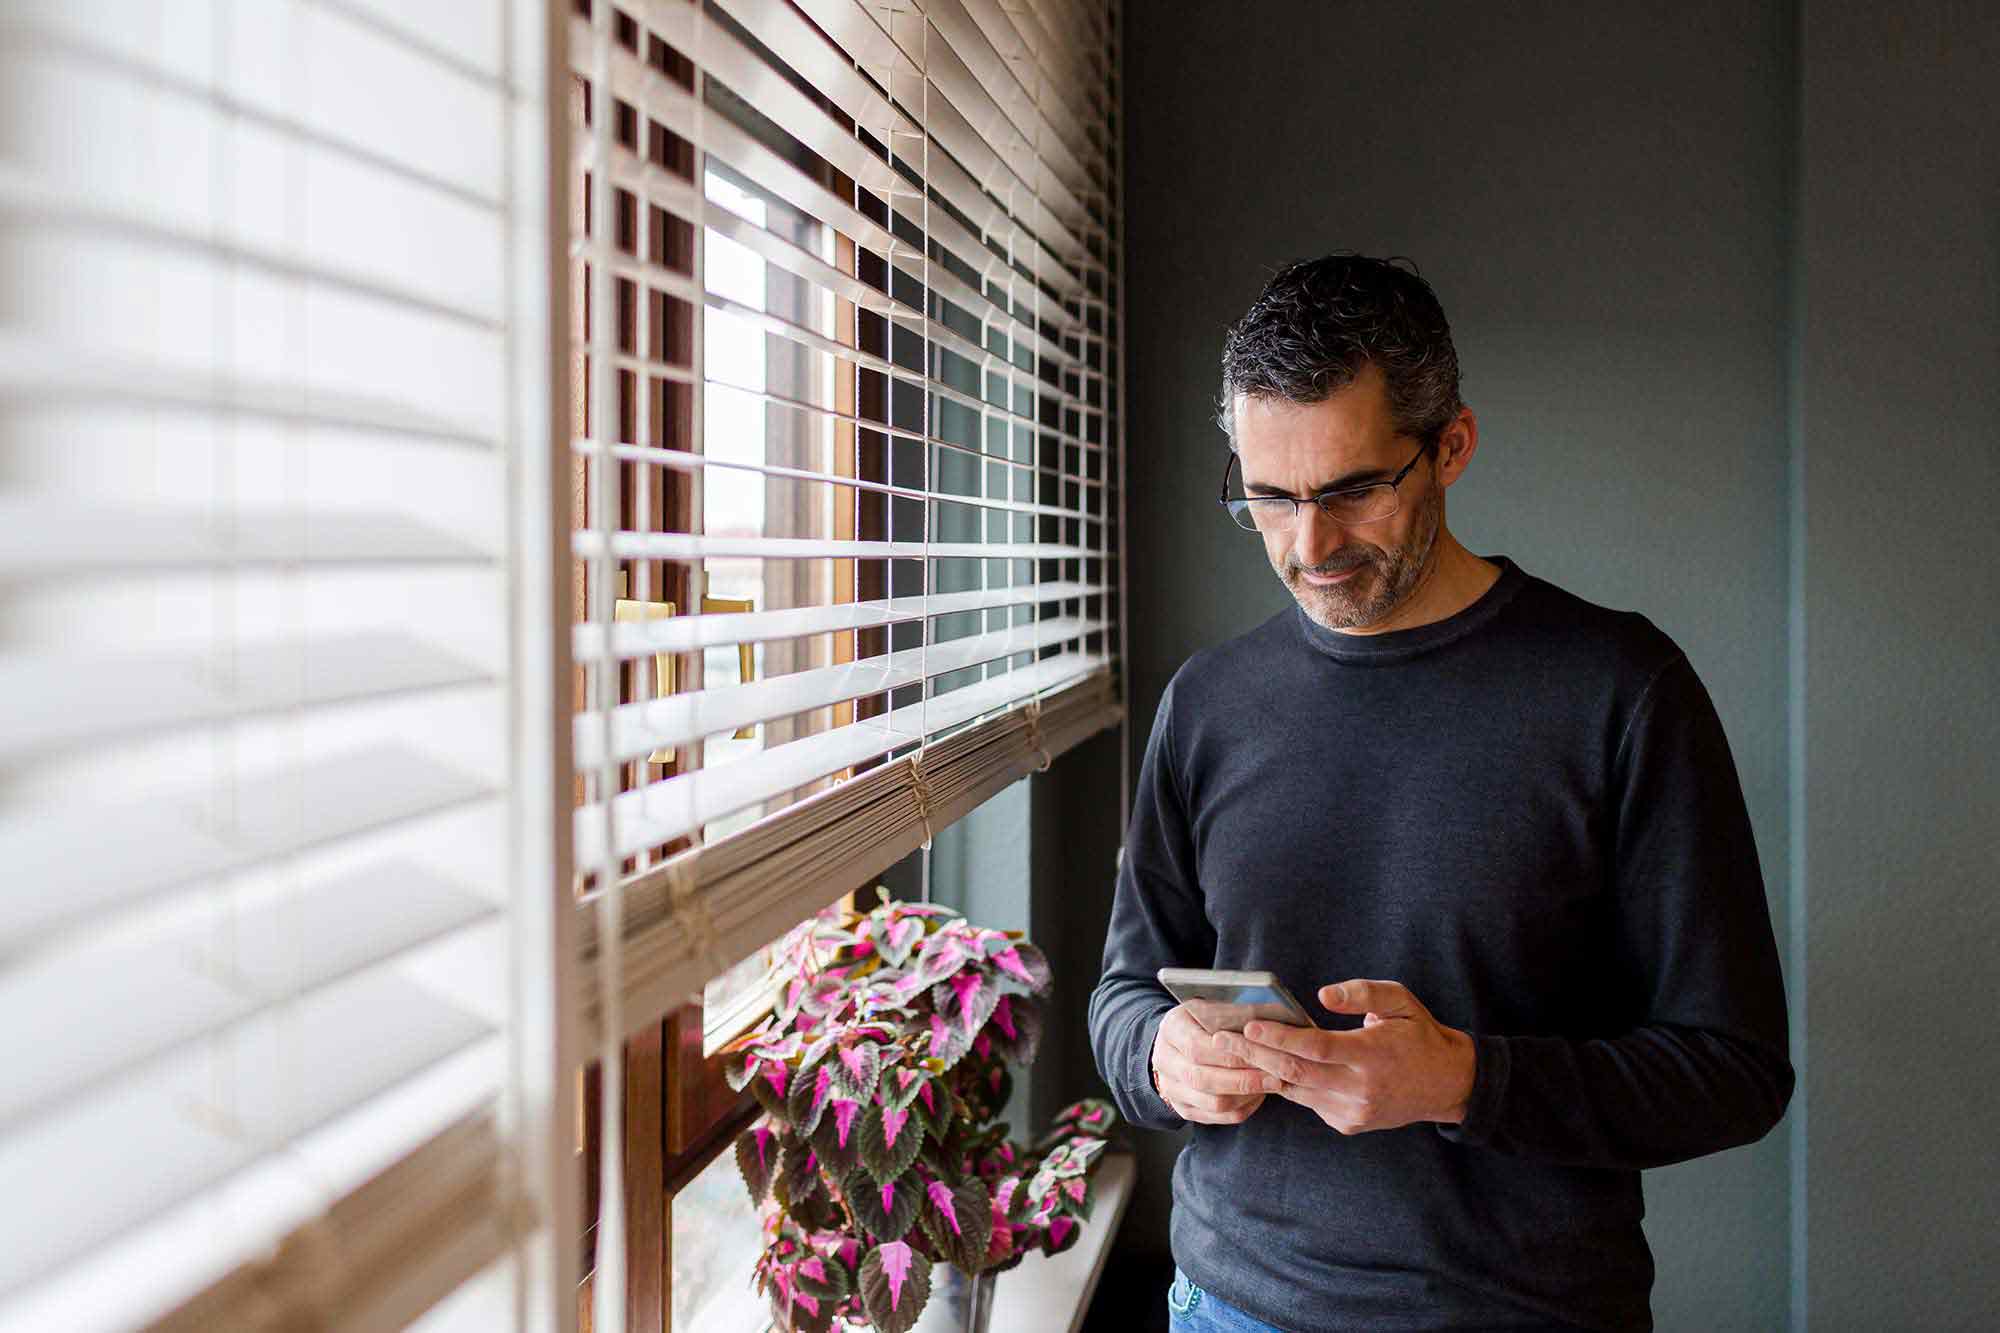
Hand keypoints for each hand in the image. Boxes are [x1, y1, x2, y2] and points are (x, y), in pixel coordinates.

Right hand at [1149, 1000, 1283, 1123]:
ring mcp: (1172, 1089)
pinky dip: (1243, 1108)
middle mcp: (1165, 1061)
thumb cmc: (1200, 1022)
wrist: (1177, 1044)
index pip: (1197, 1047)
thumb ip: (1234, 1013)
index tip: (1261, 1053)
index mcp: (1171, 1029)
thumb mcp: (1211, 1007)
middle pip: (1203, 1078)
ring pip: (1212, 1103)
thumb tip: (1271, 1013)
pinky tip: (1259, 1095)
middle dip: (1243, 1079)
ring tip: (1271, 1085)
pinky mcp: (1184, 1109)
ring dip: (1246, 1096)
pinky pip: (1218, 1117)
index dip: (1230, 1053)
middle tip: (1275, 1076)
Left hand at [1214, 980, 1476, 1134]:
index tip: (1248, 1026)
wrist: (1447, 1084)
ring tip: (1232, 1051)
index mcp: (1372, 1055)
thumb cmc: (1419, 1034)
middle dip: (1254, 1056)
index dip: (1279, 1039)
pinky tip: (1267, 1067)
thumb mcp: (1400, 1001)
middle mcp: (1361, 1089)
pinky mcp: (1349, 1124)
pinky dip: (1288, 1084)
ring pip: (1297, 1091)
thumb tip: (1321, 995)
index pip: (1315, 1048)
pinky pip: (1310, 1102)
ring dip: (1263, 1072)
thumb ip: (1362, 993)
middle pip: (1295, 1074)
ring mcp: (1353, 1112)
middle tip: (1220, 1040)